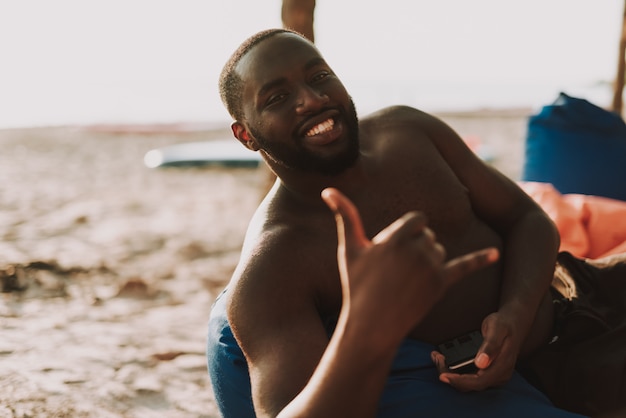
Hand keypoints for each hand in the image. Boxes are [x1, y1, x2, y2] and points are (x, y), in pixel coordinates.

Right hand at [321, 187, 498, 344]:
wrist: (372, 324)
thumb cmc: (356, 286)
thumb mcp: (349, 249)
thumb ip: (345, 216)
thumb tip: (327, 188)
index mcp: (396, 237)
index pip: (417, 219)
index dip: (408, 232)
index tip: (395, 249)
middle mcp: (417, 249)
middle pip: (428, 234)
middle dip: (416, 247)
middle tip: (396, 270)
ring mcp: (431, 267)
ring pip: (439, 250)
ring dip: (428, 259)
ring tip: (407, 279)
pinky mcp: (441, 284)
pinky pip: (465, 267)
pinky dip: (480, 259)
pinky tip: (495, 254)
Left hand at [432, 312, 519, 390]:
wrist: (513, 323)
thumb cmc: (504, 324)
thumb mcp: (497, 329)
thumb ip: (490, 345)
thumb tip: (481, 363)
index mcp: (502, 367)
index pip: (479, 382)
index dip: (460, 381)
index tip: (444, 375)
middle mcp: (498, 375)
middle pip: (471, 384)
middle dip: (450, 375)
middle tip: (437, 359)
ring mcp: (493, 374)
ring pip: (468, 382)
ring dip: (450, 372)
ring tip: (438, 357)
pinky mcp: (487, 371)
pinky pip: (470, 376)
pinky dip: (455, 370)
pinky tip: (445, 359)